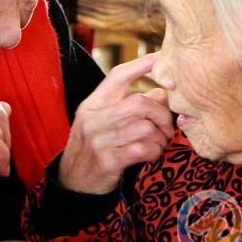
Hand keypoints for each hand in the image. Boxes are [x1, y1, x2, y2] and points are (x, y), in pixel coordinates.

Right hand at [59, 53, 174, 193]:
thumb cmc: (93, 147)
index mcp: (93, 104)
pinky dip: (154, 151)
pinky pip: (143, 149)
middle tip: (167, 127)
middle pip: (139, 103)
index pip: (118, 76)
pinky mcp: (108, 160)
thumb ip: (128, 106)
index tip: (159, 59)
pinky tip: (151, 155)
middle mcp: (94, 118)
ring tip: (159, 143)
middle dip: (162, 114)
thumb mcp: (103, 122)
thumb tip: (161, 92)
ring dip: (160, 137)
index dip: (140, 65)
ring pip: (145, 128)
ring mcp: (99, 140)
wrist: (73, 182)